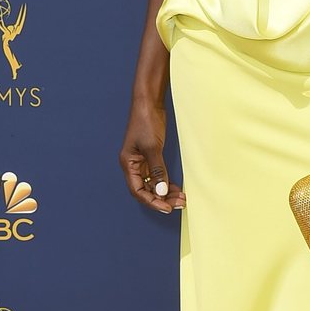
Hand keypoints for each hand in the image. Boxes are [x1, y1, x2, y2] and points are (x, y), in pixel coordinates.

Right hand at [119, 98, 185, 214]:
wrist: (149, 102)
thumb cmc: (146, 121)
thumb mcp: (152, 147)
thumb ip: (157, 170)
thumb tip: (161, 192)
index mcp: (128, 164)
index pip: (138, 190)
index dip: (151, 201)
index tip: (167, 208)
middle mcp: (133, 165)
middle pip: (146, 190)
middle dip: (162, 198)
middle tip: (179, 204)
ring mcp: (142, 161)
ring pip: (153, 184)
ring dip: (166, 192)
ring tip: (181, 198)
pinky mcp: (151, 156)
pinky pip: (158, 175)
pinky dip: (166, 182)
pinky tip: (177, 188)